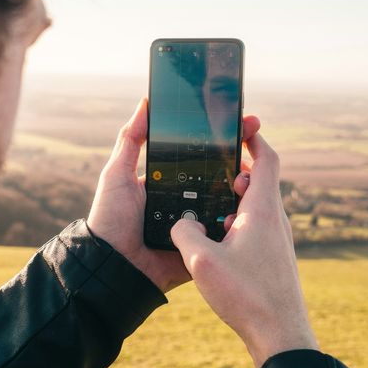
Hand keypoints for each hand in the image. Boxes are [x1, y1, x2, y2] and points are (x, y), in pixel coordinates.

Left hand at [87, 98, 259, 293]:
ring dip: (244, 191)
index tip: (246, 122)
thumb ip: (130, 140)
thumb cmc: (110, 219)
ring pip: (228, 205)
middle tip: (258, 143)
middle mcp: (187, 202)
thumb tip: (145, 102)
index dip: (224, 141)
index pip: (203, 157)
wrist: (112, 265)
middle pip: (221, 179)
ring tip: (252, 176)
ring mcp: (198, 225)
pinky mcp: (204, 248)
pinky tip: (250, 207)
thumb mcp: (117, 174)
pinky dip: (237, 223)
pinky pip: (225, 235)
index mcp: (171, 183)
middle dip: (242, 162)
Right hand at [170, 131, 318, 367]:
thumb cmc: (246, 296)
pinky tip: (217, 240)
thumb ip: (185, 233)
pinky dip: (238, 221)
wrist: (280, 336)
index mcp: (263, 210)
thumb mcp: (202, 262)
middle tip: (212, 171)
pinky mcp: (275, 258)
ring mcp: (278, 240)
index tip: (239, 125)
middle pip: (260, 180)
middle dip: (236, 171)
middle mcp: (275, 220)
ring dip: (235, 199)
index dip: (253, 138)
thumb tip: (182, 223)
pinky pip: (256, 227)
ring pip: (257, 206)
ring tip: (209, 207)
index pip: (266, 159)